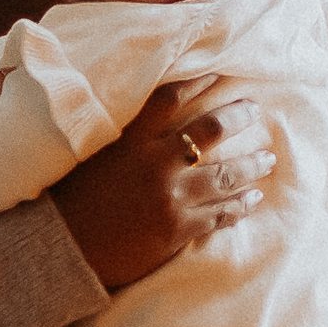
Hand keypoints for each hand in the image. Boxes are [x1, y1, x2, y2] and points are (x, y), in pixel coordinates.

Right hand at [56, 83, 271, 293]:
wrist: (60, 252)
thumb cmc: (68, 201)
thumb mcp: (89, 156)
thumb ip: (120, 137)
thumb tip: (145, 118)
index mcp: (130, 141)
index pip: (171, 99)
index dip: (199, 82)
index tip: (219, 74)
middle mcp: (156, 165)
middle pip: (209, 131)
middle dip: (238, 117)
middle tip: (254, 110)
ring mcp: (170, 199)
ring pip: (225, 176)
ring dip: (251, 166)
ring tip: (267, 159)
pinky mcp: (177, 231)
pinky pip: (220, 215)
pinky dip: (239, 205)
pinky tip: (253, 199)